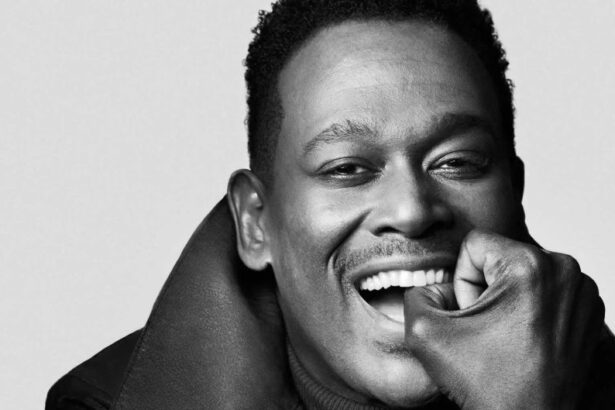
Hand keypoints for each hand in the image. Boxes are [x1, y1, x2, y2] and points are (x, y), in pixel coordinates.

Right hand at [404, 230, 604, 408]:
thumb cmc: (490, 385)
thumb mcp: (425, 334)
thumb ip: (416, 293)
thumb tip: (430, 283)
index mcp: (529, 265)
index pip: (475, 244)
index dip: (462, 280)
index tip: (473, 316)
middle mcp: (565, 270)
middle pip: (501, 256)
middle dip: (485, 288)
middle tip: (488, 328)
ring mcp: (583, 291)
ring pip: (523, 272)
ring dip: (508, 298)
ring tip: (507, 334)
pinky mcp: (590, 310)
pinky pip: (546, 289)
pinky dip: (531, 308)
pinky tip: (524, 338)